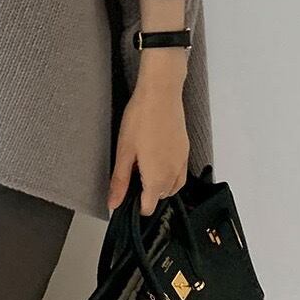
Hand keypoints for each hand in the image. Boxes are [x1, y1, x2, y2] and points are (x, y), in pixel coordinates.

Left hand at [107, 51, 189, 215]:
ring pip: (173, 185)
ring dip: (160, 184)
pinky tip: (157, 157)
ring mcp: (182, 161)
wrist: (161, 93)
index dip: (136, 205)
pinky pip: (180, 171)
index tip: (126, 194)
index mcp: (157, 178)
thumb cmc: (140, 118)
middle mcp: (173, 173)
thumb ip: (120, 180)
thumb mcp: (124, 151)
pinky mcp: (185, 149)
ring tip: (144, 167)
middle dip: (147, 193)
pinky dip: (170, 173)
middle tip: (131, 174)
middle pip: (161, 196)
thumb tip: (114, 203)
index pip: (149, 207)